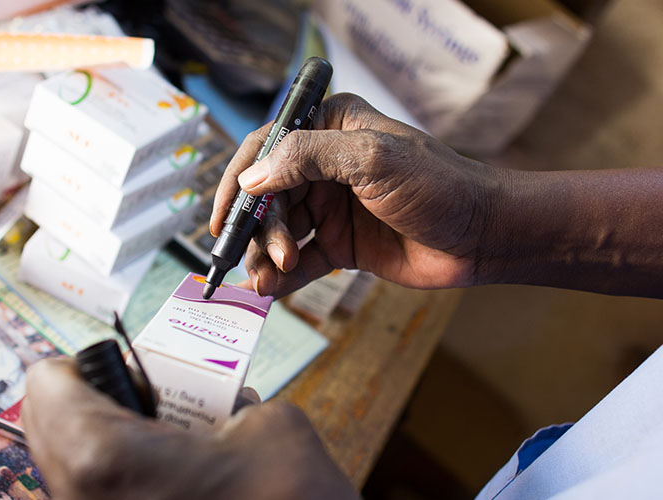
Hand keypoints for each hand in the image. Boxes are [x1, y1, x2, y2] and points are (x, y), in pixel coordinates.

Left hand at [21, 358, 358, 499]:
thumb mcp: (268, 424)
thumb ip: (226, 396)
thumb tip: (219, 401)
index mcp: (103, 459)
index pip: (47, 383)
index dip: (89, 363)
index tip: (126, 370)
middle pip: (49, 427)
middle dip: (98, 402)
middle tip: (150, 403)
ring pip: (68, 471)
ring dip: (111, 444)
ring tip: (169, 446)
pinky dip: (125, 480)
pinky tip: (177, 482)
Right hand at [209, 93, 504, 296]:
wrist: (483, 236)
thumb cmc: (439, 186)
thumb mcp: (372, 159)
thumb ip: (308, 158)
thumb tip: (252, 178)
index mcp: (330, 127)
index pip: (267, 147)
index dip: (238, 182)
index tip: (223, 218)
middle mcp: (325, 165)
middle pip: (268, 195)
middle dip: (260, 229)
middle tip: (269, 257)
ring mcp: (332, 207)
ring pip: (280, 231)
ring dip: (268, 255)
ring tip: (267, 279)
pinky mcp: (342, 244)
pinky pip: (302, 260)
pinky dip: (283, 276)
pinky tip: (271, 290)